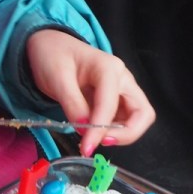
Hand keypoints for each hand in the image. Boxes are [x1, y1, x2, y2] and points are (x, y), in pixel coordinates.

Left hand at [25, 29, 155, 156]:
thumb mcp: (56, 78)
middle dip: (127, 134)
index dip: (101, 129)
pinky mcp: (115, 99)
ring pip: (136, 119)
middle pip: (142, 112)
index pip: (111, 104)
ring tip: (94, 138)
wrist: (49, 46)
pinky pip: (123, 120)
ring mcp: (121, 89)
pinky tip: (93, 133)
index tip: (86, 147)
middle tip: (101, 142)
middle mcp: (122, 78)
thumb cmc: (53, 55)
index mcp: (108, 67)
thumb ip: (72, 104)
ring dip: (121, 134)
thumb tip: (85, 131)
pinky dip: (113, 131)